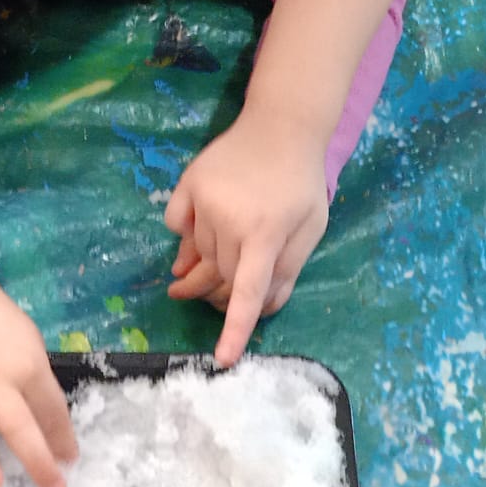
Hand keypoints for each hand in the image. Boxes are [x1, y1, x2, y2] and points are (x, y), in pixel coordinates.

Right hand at [165, 110, 329, 366]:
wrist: (280, 126)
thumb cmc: (301, 183)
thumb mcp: (310, 229)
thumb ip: (287, 271)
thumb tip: (262, 310)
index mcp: (267, 234)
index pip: (248, 292)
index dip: (235, 329)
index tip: (222, 360)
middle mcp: (231, 220)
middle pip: (220, 277)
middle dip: (222, 292)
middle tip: (221, 294)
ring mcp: (205, 200)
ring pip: (197, 255)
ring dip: (202, 267)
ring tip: (203, 268)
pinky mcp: (187, 184)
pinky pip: (175, 225)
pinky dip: (183, 235)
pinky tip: (197, 229)